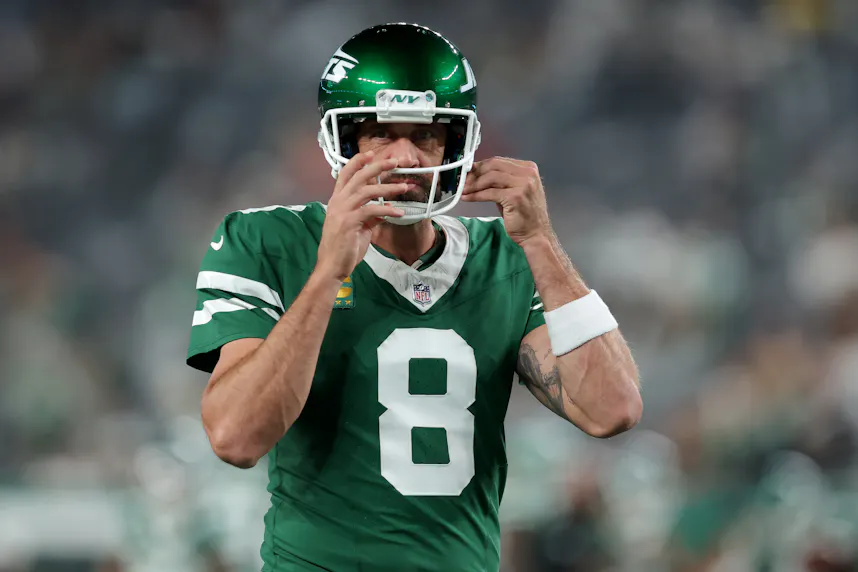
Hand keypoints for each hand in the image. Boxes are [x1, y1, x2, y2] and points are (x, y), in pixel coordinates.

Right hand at [316, 152, 406, 281]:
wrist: (332, 266)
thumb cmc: (344, 247)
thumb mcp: (358, 227)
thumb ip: (370, 216)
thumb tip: (385, 209)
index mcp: (337, 201)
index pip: (345, 174)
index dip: (358, 162)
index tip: (371, 154)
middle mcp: (338, 202)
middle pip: (359, 176)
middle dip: (378, 166)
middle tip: (395, 162)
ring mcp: (343, 211)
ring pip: (367, 190)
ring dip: (388, 188)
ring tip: (404, 186)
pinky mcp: (350, 222)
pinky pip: (372, 210)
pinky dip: (388, 210)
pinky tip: (399, 213)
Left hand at [461, 157, 551, 244]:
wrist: (536, 233)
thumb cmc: (523, 214)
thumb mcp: (513, 191)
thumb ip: (499, 180)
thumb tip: (475, 173)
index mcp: (528, 168)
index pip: (498, 161)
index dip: (480, 166)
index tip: (468, 171)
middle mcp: (528, 173)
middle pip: (493, 166)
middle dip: (475, 173)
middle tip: (462, 181)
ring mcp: (523, 185)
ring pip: (490, 178)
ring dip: (473, 184)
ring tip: (463, 190)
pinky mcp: (515, 197)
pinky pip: (490, 193)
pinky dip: (476, 195)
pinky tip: (467, 198)